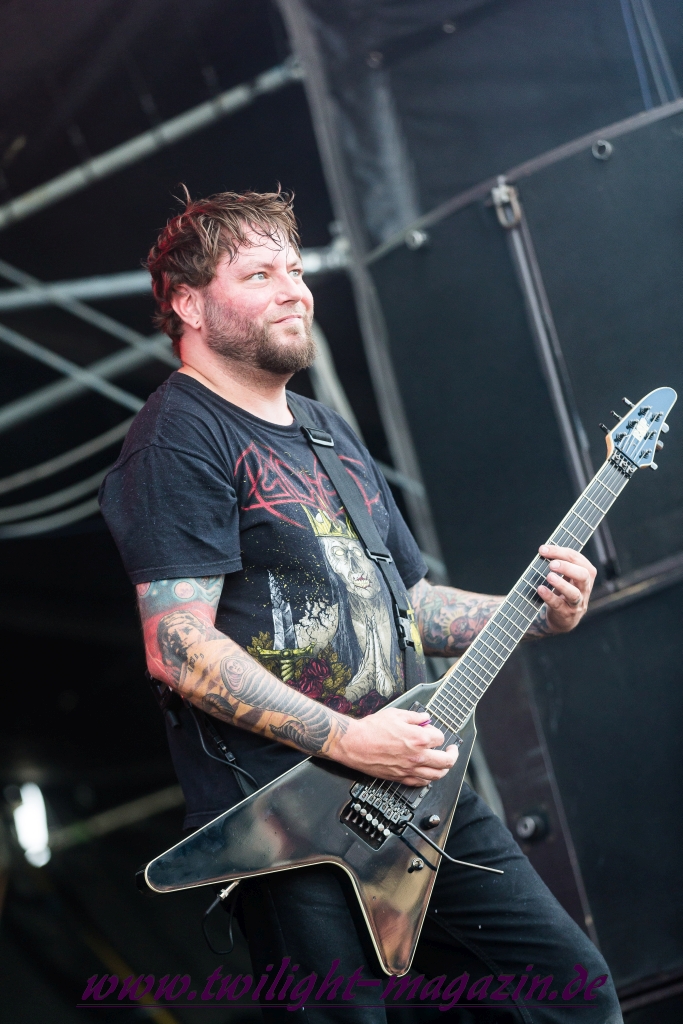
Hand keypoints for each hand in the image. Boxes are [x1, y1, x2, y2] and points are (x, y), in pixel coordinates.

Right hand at [331, 706, 458, 785]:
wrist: (353, 743)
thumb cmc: (371, 729)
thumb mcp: (395, 714)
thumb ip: (414, 717)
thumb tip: (425, 718)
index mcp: (418, 738)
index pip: (440, 738)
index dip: (438, 733)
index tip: (433, 731)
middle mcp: (417, 756)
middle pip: (446, 761)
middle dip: (452, 754)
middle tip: (452, 750)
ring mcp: (409, 769)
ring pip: (437, 775)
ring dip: (444, 769)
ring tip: (444, 763)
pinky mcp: (400, 778)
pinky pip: (421, 783)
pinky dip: (429, 779)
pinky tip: (428, 773)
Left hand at [537, 544, 596, 632]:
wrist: (562, 619)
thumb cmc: (563, 592)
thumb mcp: (566, 577)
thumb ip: (559, 564)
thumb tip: (544, 550)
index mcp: (586, 574)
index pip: (577, 559)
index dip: (560, 552)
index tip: (543, 549)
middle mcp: (585, 588)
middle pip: (583, 575)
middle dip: (568, 567)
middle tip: (551, 564)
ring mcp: (577, 603)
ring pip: (574, 593)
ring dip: (561, 584)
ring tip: (549, 576)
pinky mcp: (567, 614)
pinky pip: (559, 605)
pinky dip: (550, 596)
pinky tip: (540, 589)